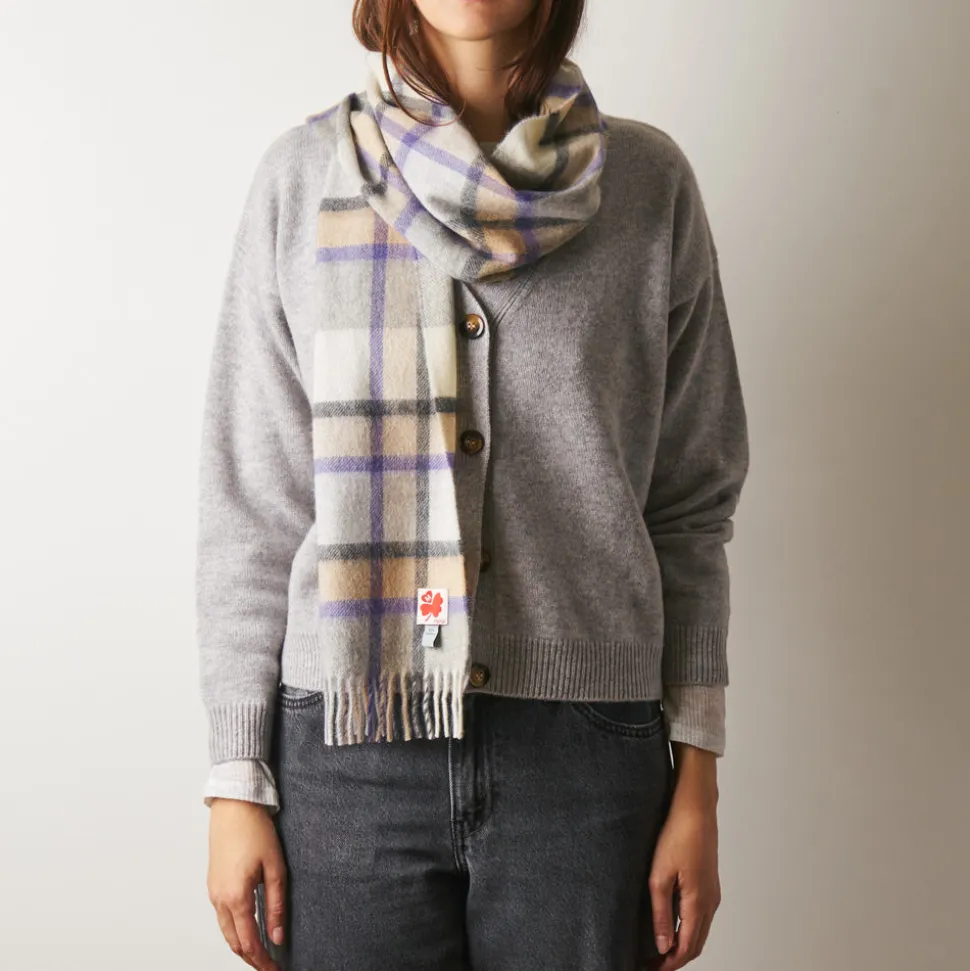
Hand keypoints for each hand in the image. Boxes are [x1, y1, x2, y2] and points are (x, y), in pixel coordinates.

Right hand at [207, 798, 286, 969]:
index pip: (249, 942)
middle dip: (252, 958)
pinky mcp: (213, 884)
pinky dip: (235, 930)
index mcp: (236, 896)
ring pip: (226, 932)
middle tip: (270, 965)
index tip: (276, 969)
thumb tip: (277, 936)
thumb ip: (276, 904)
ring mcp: (213, 892)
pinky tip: (248, 929)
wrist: (234, 806)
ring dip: (242, 946)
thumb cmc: (255, 830)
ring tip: (262, 953)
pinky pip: (222, 917)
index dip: (263, 960)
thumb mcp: (275, 867)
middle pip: (234, 942)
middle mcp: (220, 899)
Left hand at [647, 744, 720, 968]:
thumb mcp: (659, 876)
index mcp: (698, 903)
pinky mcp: (710, 883)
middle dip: (675, 958)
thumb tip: (663, 946)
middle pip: (696, 944)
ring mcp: (713, 893)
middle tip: (652, 963)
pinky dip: (688, 929)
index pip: (686, 948)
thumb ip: (660, 913)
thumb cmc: (676, 836)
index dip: (669, 964)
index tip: (650, 969)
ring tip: (658, 948)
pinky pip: (701, 916)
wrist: (696, 809)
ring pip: (700, 931)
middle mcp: (710, 902)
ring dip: (682, 945)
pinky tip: (671, 925)